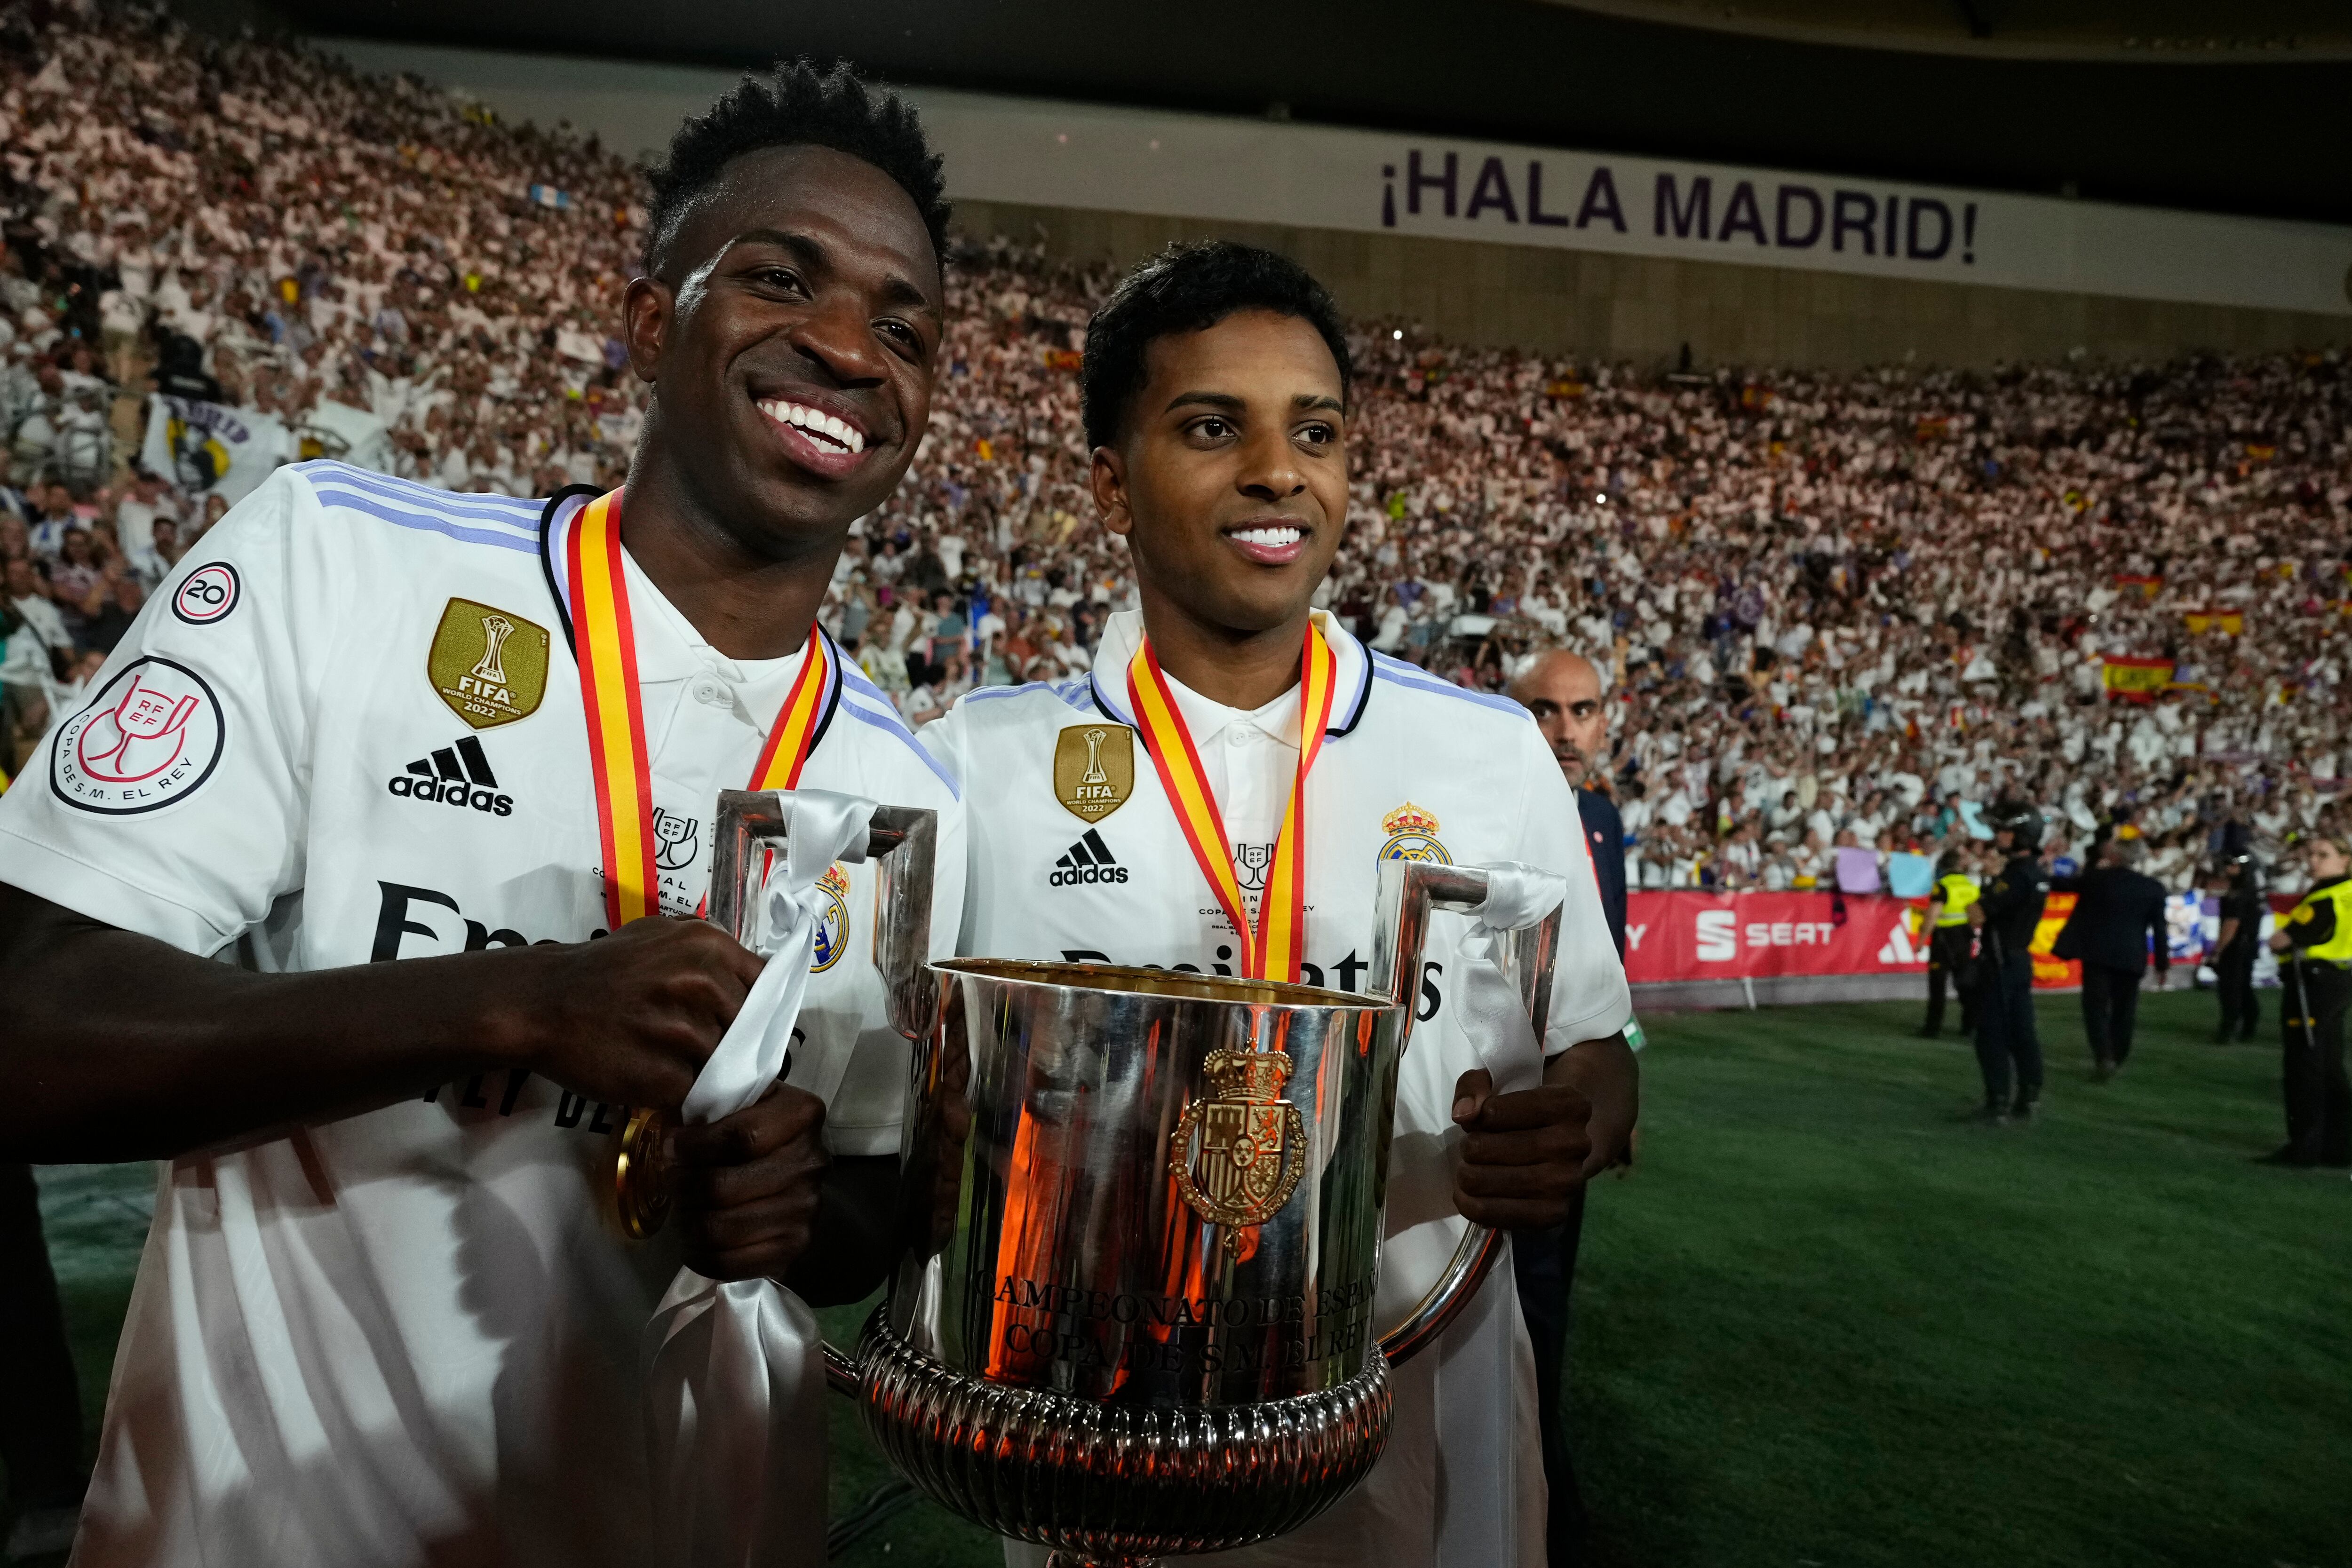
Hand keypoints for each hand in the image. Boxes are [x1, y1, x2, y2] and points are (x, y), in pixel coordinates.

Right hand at [502, 917, 764, 1112]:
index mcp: (709, 946)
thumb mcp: (662, 937)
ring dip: (711, 1074)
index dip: (760, 1012)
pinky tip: (664, 1083)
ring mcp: (684, 1033)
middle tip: (708, 1052)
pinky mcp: (665, 1077)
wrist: (542, 1003)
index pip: (768, 988)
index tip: (748, 1026)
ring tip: (679, 1066)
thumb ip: (712, 954)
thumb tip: (759, 979)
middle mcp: (703, 984)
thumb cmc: (604, 970)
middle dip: (736, 1045)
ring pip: (727, 1065)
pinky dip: (687, 1095)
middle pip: (752, 1031)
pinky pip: (698, 1093)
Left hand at [669, 1082, 828, 1281]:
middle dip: (683, 1186)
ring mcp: (806, 1208)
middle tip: (671, 1180)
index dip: (695, 1145)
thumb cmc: (756, 1129)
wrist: (794, 1172)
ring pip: (721, 1227)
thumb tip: (667, 1131)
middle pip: (723, 1187)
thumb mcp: (740, 1101)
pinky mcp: (794, 1246)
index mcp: (802, 1114)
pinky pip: (729, 1262)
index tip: (671, 1147)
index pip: (741, 1136)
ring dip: (688, 1220)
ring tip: (683, 1208)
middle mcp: (811, 1162)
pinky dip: (700, 1255)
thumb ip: (708, 1102)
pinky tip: (693, 1240)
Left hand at [1451, 1068, 1592, 1229]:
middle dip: (1470, 1147)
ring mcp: (1568, 1182)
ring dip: (1468, 1175)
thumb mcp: (1502, 1082)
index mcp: (1569, 1104)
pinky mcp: (1555, 1214)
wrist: (1563, 1146)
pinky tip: (1467, 1195)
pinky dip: (1473, 1206)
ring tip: (1469, 1169)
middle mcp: (1576, 1144)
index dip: (1477, 1116)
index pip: (1496, 1111)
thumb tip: (1463, 1115)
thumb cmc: (1526, 1110)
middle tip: (1472, 1147)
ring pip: (1490, 1181)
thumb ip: (1475, 1085)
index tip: (1480, 1118)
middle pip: (1490, 1148)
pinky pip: (1500, 1216)